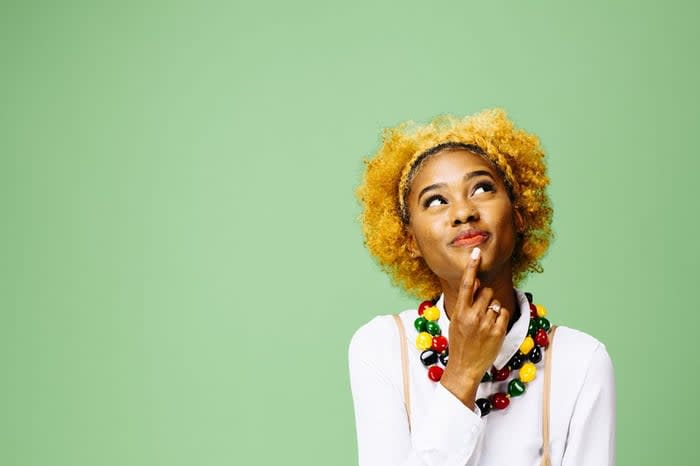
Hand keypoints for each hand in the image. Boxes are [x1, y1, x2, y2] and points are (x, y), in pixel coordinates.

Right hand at [440, 249, 510, 408]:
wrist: (464, 367)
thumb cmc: (459, 342)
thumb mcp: (456, 320)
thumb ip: (466, 300)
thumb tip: (475, 281)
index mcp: (460, 311)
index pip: (466, 284)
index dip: (471, 267)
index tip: (476, 253)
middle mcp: (473, 316)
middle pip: (486, 291)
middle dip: (485, 297)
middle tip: (480, 311)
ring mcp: (486, 324)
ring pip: (496, 302)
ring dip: (492, 308)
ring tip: (484, 323)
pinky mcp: (498, 332)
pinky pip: (504, 313)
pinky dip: (500, 318)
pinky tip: (492, 328)